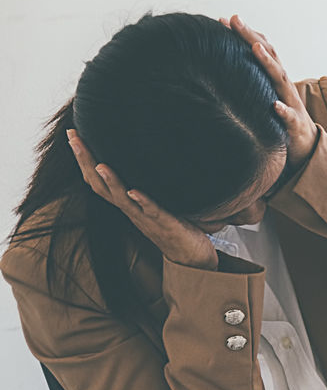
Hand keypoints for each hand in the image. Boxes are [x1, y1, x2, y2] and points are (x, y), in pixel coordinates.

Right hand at [69, 130, 218, 270]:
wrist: (189, 255)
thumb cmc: (171, 225)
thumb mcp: (151, 202)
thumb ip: (141, 185)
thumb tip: (140, 158)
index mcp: (126, 203)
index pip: (97, 180)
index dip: (82, 159)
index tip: (73, 134)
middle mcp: (130, 210)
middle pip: (100, 186)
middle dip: (86, 162)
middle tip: (74, 138)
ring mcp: (146, 217)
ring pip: (122, 200)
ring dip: (111, 182)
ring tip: (99, 164)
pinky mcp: (164, 223)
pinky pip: (151, 211)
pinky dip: (142, 201)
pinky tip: (134, 191)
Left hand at [222, 14, 317, 167]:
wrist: (306, 145)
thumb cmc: (280, 117)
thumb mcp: (266, 93)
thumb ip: (253, 77)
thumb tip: (224, 63)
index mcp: (275, 77)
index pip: (262, 49)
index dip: (245, 33)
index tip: (225, 20)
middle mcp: (283, 85)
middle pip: (270, 56)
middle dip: (252, 36)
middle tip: (235, 20)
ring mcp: (291, 103)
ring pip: (280, 79)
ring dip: (269, 63)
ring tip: (255, 48)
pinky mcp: (295, 124)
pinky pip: (289, 117)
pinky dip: (283, 110)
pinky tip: (274, 105)